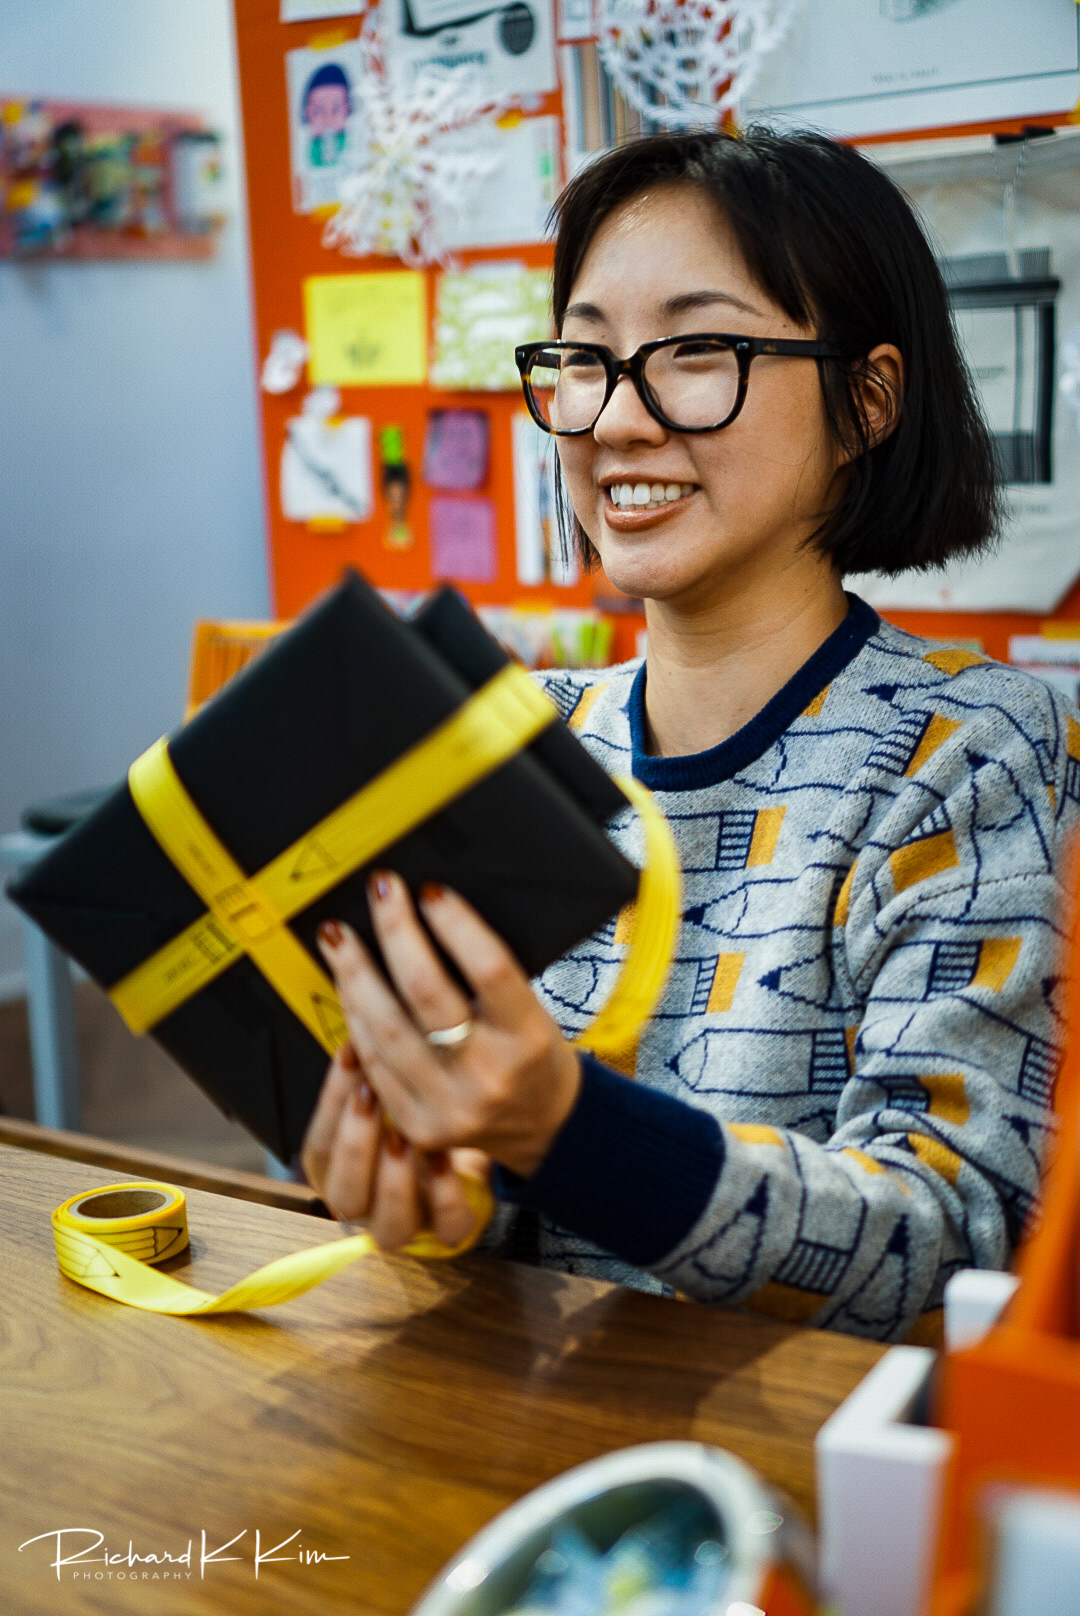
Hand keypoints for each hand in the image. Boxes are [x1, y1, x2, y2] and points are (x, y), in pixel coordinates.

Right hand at [300, 1041, 488, 1250]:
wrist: (481, 1139)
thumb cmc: (425, 1108)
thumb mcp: (394, 1087)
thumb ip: (373, 1065)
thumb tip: (362, 1004)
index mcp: (341, 1171)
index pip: (320, 1147)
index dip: (331, 1103)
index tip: (351, 1056)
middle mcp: (369, 1204)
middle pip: (343, 1196)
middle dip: (354, 1145)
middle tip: (371, 1098)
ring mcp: (409, 1223)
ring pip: (388, 1227)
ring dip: (393, 1180)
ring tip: (405, 1137)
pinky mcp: (450, 1231)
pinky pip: (445, 1227)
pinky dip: (444, 1195)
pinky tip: (445, 1157)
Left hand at [314, 871, 581, 1177]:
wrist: (543, 1125)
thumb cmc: (533, 1052)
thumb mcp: (533, 1011)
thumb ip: (487, 975)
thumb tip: (427, 914)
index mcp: (529, 1039)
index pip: (490, 969)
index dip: (456, 924)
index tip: (431, 891)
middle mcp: (490, 1075)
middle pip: (426, 992)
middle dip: (395, 932)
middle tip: (379, 891)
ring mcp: (450, 1106)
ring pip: (385, 1028)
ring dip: (355, 973)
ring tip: (339, 936)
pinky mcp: (418, 1124)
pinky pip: (372, 1062)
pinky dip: (356, 1017)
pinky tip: (347, 985)